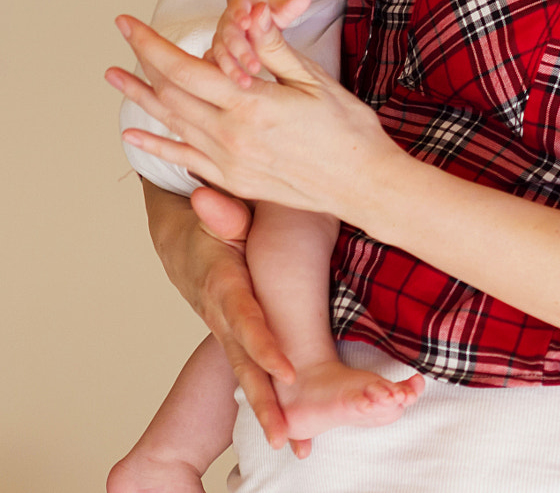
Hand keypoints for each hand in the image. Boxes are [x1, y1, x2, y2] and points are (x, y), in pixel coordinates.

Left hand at [110, 12, 397, 219]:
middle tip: (123, 39)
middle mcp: (230, 136)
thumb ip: (275, 51)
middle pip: (169, 94)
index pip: (183, 68)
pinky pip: (184, 159)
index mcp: (251, 105)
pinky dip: (156, 145)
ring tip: (116, 77)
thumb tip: (252, 16)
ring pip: (171, 124)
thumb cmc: (348, 129)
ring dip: (141, 98)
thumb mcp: (315, 80)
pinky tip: (134, 137)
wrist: (363, 183)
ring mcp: (228, 162)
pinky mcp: (234, 180)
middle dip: (141, 63)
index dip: (150, 44)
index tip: (129, 24)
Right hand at [142, 181, 311, 457]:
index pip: (248, 320)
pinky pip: (250, 371)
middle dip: (263, 401)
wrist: (183, 239)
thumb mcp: (218, 213)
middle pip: (244, 363)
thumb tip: (208, 200)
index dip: (265, 346)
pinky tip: (289, 429)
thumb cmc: (210, 221)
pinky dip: (264, 400)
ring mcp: (226, 331)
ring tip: (287, 445)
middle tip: (282, 437)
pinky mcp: (233, 337)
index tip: (290, 372)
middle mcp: (224, 316)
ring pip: (245, 375)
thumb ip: (222, 212)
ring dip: (265, 410)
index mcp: (225, 285)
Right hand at [209, 0, 312, 87]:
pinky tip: (229, 91)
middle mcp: (226, 24)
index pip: (238, 10)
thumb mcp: (280, 10)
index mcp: (241, 8)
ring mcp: (220, 41)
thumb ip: (290, 7)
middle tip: (255, 66)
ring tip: (246, 83)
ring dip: (231, 69)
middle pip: (228, 36)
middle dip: (241, 50)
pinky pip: (214, 68)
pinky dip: (220, 77)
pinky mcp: (217, 57)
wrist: (254, 18)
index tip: (247, 23)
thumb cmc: (269, 15)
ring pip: (220, 55)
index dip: (240, 16)